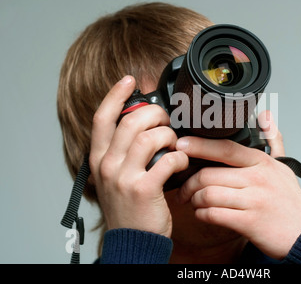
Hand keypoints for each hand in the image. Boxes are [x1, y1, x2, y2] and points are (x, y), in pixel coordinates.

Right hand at [89, 76, 187, 236]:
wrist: (132, 241)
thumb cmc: (129, 207)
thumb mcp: (115, 176)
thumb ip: (123, 152)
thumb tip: (143, 126)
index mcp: (99, 158)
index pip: (102, 117)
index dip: (115, 94)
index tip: (130, 79)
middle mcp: (107, 164)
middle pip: (131, 121)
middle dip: (156, 114)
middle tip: (166, 121)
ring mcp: (123, 177)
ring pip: (151, 137)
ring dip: (169, 136)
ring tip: (175, 145)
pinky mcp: (144, 189)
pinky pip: (168, 159)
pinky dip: (179, 157)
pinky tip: (181, 164)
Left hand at [176, 111, 300, 259]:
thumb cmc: (290, 200)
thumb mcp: (284, 166)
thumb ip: (272, 139)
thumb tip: (266, 116)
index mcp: (261, 162)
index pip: (225, 148)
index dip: (199, 145)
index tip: (181, 145)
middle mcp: (257, 179)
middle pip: (208, 174)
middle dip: (189, 183)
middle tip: (183, 189)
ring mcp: (253, 201)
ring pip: (208, 195)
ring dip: (194, 200)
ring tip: (194, 202)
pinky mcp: (249, 222)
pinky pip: (214, 215)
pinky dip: (202, 215)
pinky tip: (203, 214)